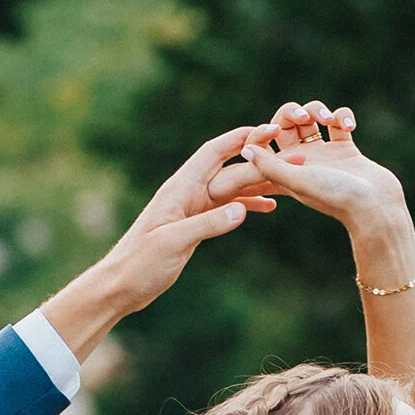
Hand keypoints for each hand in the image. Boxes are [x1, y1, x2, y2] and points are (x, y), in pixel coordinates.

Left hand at [35, 126, 274, 363]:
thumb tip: (242, 208)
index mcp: (179, 189)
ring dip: (258, 182)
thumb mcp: (173, 242)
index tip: (269, 129)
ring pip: (231, 187)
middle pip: (229, 167)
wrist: (120, 285)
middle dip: (260, 159)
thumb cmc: (139, 264)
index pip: (214, 153)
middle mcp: (187, 193)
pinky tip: (268, 205)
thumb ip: (206, 224)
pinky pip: (225, 208)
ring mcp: (191, 208)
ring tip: (290, 177)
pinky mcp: (193, 225)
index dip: (241, 138)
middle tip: (294, 156)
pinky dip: (246, 204)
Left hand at [212, 101, 413, 262]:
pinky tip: (349, 128)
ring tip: (329, 119)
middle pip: (286, 124)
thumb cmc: (336, 196)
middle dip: (293, 113)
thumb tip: (244, 150)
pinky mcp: (346, 150)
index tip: (275, 131)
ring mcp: (325, 155)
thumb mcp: (298, 180)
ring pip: (312, 118)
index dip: (262, 133)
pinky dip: (343, 117)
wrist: (376, 207)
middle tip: (304, 117)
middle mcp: (302, 162)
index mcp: (285, 172)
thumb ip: (269, 166)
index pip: (261, 146)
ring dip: (318, 110)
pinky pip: (339, 122)